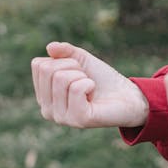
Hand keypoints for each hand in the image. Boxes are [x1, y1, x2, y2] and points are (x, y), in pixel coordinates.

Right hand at [31, 42, 148, 128]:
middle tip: (87, 79)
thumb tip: (50, 47)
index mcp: (43, 94)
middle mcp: (47, 109)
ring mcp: (60, 117)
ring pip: (61, 78)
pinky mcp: (77, 120)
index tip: (78, 71)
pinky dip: (89, 83)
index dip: (64, 60)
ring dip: (83, 76)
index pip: (39, 65)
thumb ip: (64, 51)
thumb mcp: (82, 59)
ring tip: (90, 87)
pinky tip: (94, 93)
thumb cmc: (102, 79)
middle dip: (73, 67)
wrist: (127, 95)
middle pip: (48, 70)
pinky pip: (76, 88)